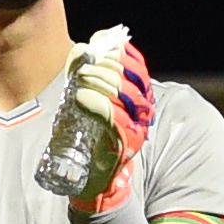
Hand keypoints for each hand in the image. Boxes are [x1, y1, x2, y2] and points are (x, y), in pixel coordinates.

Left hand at [56, 28, 156, 214]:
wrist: (94, 178)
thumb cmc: (90, 136)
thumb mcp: (89, 98)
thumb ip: (89, 73)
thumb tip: (82, 47)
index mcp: (139, 96)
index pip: (136, 65)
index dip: (118, 51)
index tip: (97, 46)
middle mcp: (143, 110)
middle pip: (128, 76)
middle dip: (104, 66)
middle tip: (83, 67)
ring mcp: (136, 127)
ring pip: (122, 93)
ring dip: (98, 80)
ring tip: (80, 79)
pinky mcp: (125, 143)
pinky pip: (113, 117)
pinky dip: (96, 102)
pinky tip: (81, 96)